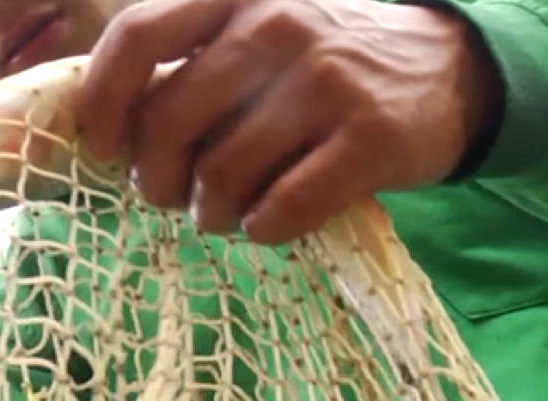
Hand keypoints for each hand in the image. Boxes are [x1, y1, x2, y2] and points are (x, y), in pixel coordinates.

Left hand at [74, 0, 501, 243]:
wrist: (447, 70)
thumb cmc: (318, 67)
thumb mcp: (252, 35)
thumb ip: (185, 64)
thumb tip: (100, 128)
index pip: (137, 35)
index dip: (101, 101)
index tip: (100, 148)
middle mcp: (277, 24)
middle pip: (166, 122)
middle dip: (153, 179)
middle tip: (168, 196)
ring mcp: (326, 79)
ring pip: (218, 174)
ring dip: (208, 212)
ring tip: (220, 213)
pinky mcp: (370, 137)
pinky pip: (280, 208)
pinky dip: (261, 229)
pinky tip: (266, 222)